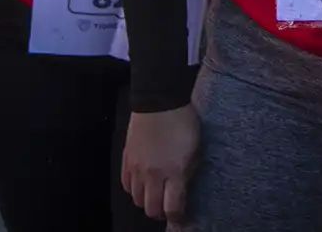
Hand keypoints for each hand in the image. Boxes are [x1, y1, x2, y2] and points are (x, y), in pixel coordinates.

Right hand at [122, 106, 199, 223]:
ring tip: (156, 195)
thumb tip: (183, 189)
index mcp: (174, 172)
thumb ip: (188, 172)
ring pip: (137, 200)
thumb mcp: (195, 149)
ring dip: (147, 201)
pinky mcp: (126, 161)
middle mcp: (153, 175)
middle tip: (168, 208)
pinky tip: (143, 184)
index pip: (173, 207)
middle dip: (161, 213)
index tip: (182, 219)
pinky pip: (126, 186)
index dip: (178, 218)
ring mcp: (137, 169)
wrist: (159, 102)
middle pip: (151, 209)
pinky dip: (135, 190)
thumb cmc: (184, 123)